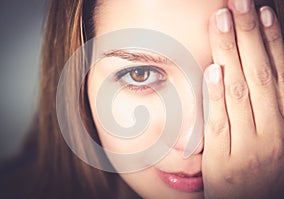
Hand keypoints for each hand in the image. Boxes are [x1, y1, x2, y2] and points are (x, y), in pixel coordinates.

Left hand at [202, 0, 283, 197]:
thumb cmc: (259, 166)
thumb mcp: (270, 132)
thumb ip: (264, 102)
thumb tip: (248, 64)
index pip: (278, 71)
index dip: (272, 39)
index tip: (262, 11)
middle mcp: (273, 129)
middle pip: (259, 73)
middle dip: (248, 35)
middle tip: (237, 3)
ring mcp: (250, 144)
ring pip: (239, 91)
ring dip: (230, 53)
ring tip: (221, 21)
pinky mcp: (225, 158)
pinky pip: (220, 122)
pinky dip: (216, 94)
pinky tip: (212, 68)